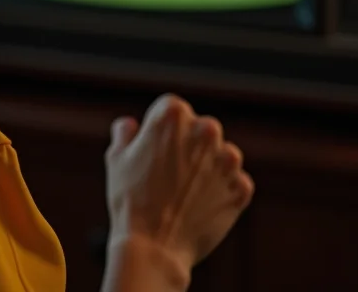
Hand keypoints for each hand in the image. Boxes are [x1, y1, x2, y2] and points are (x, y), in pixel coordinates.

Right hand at [105, 95, 253, 281]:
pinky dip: (222, 191)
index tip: (154, 151)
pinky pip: (235, 182)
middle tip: (170, 174)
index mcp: (173, 114)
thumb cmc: (130, 200)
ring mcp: (227, 159)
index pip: (172, 109)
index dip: (160, 130)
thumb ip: (125, 133)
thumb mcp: (116, 158)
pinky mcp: (241, 187)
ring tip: (186, 192)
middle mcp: (205, 129)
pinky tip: (201, 205)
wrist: (154, 248)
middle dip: (188, 146)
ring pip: (221, 154)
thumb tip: (131, 125)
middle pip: (200, 129)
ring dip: (208, 167)